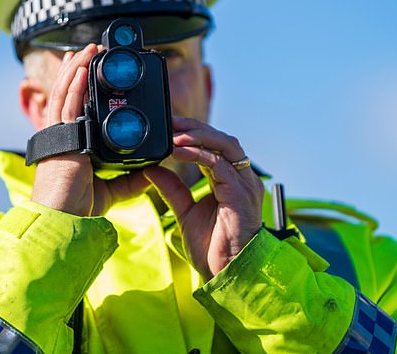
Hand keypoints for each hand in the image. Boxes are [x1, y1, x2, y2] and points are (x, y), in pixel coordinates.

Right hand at [30, 44, 150, 216]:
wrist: (64, 220)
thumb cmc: (79, 206)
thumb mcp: (111, 189)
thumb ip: (130, 178)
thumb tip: (151, 171)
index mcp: (70, 141)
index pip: (72, 104)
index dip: (78, 83)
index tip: (89, 67)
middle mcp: (61, 134)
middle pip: (67, 92)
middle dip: (78, 68)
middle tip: (92, 49)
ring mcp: (58, 135)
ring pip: (64, 93)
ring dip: (76, 68)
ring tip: (88, 49)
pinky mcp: (60, 140)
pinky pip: (67, 107)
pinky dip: (73, 86)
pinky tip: (79, 68)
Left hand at [144, 116, 263, 279]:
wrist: (227, 274)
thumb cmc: (214, 248)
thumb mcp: (185, 212)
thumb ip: (172, 190)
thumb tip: (152, 169)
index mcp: (231, 180)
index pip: (214, 145)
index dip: (192, 133)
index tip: (169, 126)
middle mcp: (241, 178)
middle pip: (221, 138)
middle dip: (195, 127)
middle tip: (170, 122)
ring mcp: (244, 184)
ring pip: (225, 145)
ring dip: (198, 135)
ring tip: (174, 134)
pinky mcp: (240, 194)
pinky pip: (220, 165)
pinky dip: (199, 154)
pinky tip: (179, 152)